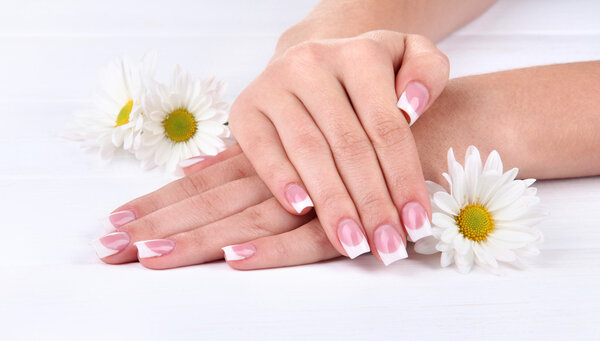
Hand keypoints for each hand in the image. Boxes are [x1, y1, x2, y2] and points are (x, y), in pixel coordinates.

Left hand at [94, 145, 340, 269]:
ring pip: (248, 222)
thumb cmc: (357, 137)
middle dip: (162, 228)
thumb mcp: (296, 146)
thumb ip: (249, 158)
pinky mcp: (347, 218)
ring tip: (151, 258)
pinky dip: (273, 251)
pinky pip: (308, 239)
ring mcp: (310, 195)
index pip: (202, 184)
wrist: (423, 130)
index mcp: (263, 158)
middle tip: (111, 251)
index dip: (159, 204)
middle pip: (212, 205)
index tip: (116, 224)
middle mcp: (277, 174)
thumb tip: (198, 165)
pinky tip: (237, 261)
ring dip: (200, 242)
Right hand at [229, 30, 448, 263]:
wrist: (313, 63)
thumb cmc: (368, 75)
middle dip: (371, 203)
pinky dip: (281, 181)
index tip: (417, 224)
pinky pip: (261, 150)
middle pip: (349, 145)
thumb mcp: (409, 58)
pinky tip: (301, 211)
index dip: (404, 179)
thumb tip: (411, 105)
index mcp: (360, 54)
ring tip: (353, 244)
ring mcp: (274, 85)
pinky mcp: (245, 109)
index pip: (387, 126)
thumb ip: (428, 72)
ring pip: (309, 152)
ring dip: (332, 204)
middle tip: (387, 248)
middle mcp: (313, 64)